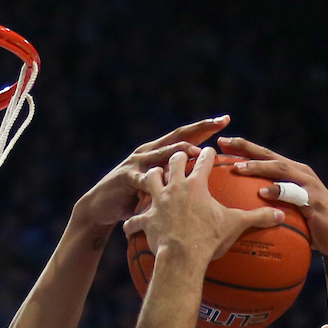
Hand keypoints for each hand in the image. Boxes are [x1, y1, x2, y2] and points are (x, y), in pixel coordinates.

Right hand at [74, 117, 231, 228]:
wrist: (101, 207)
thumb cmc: (134, 200)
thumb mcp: (159, 190)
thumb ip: (176, 184)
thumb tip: (205, 188)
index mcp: (159, 152)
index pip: (186, 137)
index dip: (205, 128)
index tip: (226, 120)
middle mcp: (149, 152)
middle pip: (178, 137)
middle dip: (200, 128)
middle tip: (220, 122)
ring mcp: (137, 163)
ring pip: (163, 154)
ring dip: (180, 152)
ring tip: (198, 152)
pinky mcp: (126, 177)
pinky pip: (144, 179)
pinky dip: (156, 181)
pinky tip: (168, 183)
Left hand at [123, 147, 284, 263]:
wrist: (182, 256)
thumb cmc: (210, 238)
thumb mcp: (236, 225)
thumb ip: (258, 218)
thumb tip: (281, 215)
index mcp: (196, 184)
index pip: (204, 160)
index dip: (208, 154)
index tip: (211, 150)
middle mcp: (175, 186)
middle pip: (173, 160)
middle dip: (176, 156)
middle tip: (179, 156)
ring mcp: (158, 201)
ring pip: (149, 178)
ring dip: (151, 176)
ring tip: (152, 178)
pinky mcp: (147, 219)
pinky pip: (136, 219)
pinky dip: (133, 222)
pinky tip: (128, 226)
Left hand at [217, 135, 327, 261]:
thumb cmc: (310, 228)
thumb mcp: (288, 212)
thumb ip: (270, 205)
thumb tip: (242, 210)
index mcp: (292, 173)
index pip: (264, 155)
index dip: (243, 147)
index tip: (221, 143)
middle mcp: (301, 173)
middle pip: (269, 155)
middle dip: (246, 147)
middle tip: (224, 143)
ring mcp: (309, 185)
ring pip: (280, 169)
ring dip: (258, 167)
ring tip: (238, 167)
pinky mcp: (314, 200)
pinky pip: (293, 194)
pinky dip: (278, 192)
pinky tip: (262, 193)